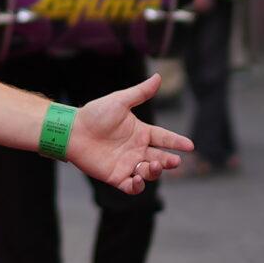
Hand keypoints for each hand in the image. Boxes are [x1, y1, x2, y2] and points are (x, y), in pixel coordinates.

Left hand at [63, 76, 195, 193]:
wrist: (73, 131)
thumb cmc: (95, 114)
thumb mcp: (120, 101)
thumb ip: (140, 92)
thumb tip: (158, 76)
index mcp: (141, 132)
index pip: (164, 138)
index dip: (177, 142)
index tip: (190, 146)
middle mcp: (137, 149)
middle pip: (160, 158)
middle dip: (169, 161)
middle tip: (174, 161)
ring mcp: (127, 164)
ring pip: (148, 173)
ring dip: (154, 172)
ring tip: (153, 165)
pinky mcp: (116, 177)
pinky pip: (131, 186)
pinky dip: (137, 186)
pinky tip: (137, 179)